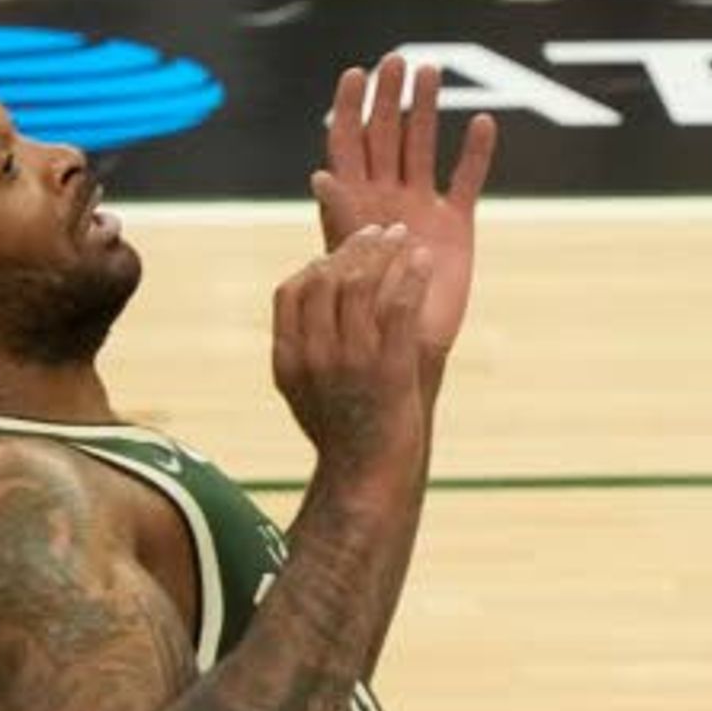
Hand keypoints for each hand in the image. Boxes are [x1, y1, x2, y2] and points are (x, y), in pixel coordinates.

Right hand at [269, 228, 435, 491]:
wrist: (366, 479)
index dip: (317, 264)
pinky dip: (410, 275)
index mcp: (289, 359)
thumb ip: (304, 344)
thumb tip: (311, 297)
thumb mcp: (304, 390)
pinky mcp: (389, 369)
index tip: (341, 252)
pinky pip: (398, 306)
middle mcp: (315, 356)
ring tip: (403, 237)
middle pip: (328, 279)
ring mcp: (351, 362)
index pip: (292, 291)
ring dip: (384, 252)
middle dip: (354, 247)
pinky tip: (422, 260)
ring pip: (362, 285)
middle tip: (379, 231)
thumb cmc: (340, 432)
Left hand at [310, 54, 490, 363]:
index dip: (349, 108)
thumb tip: (320, 176)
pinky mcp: (456, 223)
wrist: (404, 350)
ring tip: (432, 71)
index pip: (347, 144)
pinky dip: (474, 153)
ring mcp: (422, 207)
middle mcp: (386, 196)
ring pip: (423, 146)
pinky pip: (466, 180)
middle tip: (398, 59)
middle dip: (390, 97)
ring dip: (427, 110)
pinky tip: (481, 124)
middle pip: (386, 135)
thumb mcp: (347, 261)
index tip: (355, 74)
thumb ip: (341, 217)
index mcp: (353, 202)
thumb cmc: (365, 314)